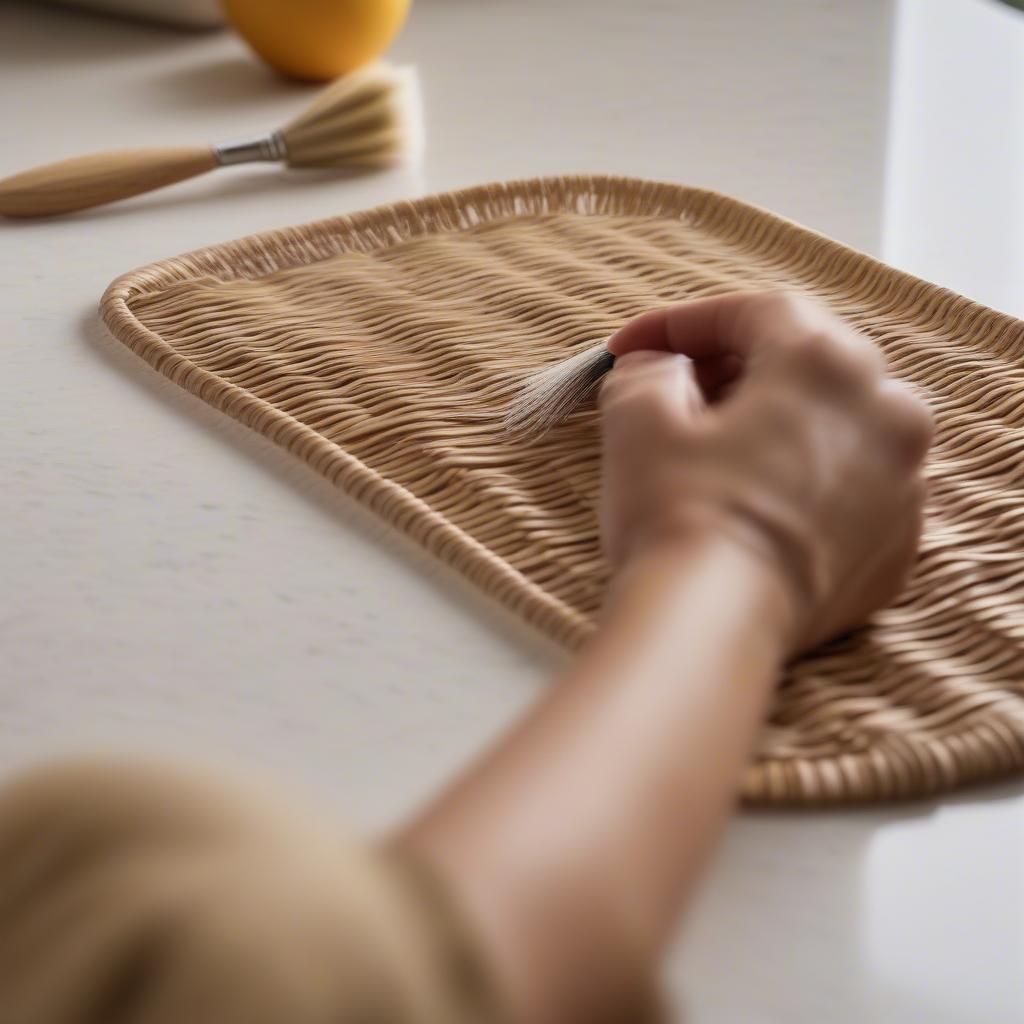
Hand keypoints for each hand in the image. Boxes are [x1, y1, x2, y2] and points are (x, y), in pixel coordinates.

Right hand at [599, 292, 932, 650]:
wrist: (718, 625)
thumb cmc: (680, 516)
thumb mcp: (639, 420)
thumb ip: (650, 371)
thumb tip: (661, 370)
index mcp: (827, 364)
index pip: (755, 312)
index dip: (683, 322)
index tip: (634, 347)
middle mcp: (886, 411)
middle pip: (806, 360)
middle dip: (732, 367)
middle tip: (674, 388)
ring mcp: (902, 482)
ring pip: (836, 423)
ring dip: (776, 419)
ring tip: (716, 445)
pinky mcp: (897, 543)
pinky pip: (851, 486)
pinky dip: (806, 478)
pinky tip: (756, 500)